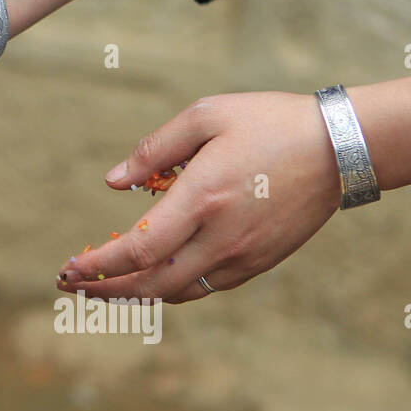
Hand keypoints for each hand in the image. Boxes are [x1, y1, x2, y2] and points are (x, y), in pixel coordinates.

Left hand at [57, 92, 341, 302]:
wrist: (342, 148)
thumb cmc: (269, 122)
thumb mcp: (206, 116)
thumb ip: (153, 150)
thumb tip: (113, 182)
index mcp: (202, 199)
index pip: (136, 249)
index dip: (98, 265)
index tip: (68, 269)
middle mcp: (220, 237)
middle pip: (150, 284)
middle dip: (104, 289)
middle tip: (69, 285)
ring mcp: (242, 256)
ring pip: (176, 293)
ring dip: (133, 295)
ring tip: (100, 286)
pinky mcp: (259, 262)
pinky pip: (204, 287)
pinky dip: (169, 290)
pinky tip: (148, 278)